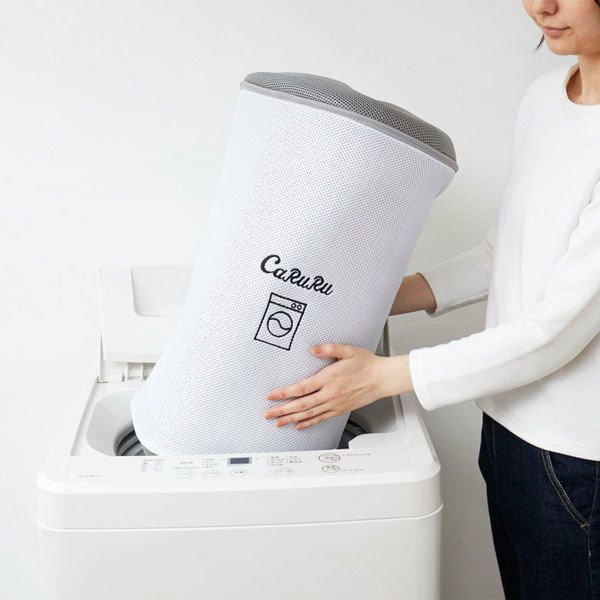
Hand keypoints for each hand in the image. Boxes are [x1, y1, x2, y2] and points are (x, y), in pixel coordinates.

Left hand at [264, 343, 410, 429]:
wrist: (382, 378)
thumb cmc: (367, 364)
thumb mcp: (348, 350)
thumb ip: (329, 349)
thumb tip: (313, 349)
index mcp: (328, 379)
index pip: (300, 388)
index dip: (283, 393)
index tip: (271, 396)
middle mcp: (329, 394)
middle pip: (300, 405)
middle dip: (281, 410)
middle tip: (267, 414)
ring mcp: (334, 404)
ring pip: (308, 415)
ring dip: (291, 419)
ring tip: (278, 423)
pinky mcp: (340, 410)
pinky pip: (321, 418)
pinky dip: (308, 423)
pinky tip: (299, 426)